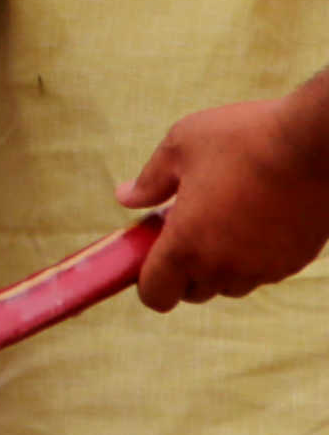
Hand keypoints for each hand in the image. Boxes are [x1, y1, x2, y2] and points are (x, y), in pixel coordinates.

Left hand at [124, 73, 328, 306]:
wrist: (315, 144)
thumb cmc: (241, 140)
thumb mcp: (180, 148)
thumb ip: (150, 181)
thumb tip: (126, 198)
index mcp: (188, 245)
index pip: (157, 294)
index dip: (146, 281)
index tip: (148, 253)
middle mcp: (226, 267)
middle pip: (194, 292)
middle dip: (183, 268)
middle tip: (184, 224)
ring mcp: (265, 268)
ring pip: (231, 284)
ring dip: (219, 264)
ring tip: (221, 216)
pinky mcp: (295, 261)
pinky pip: (263, 271)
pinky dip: (252, 256)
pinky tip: (254, 217)